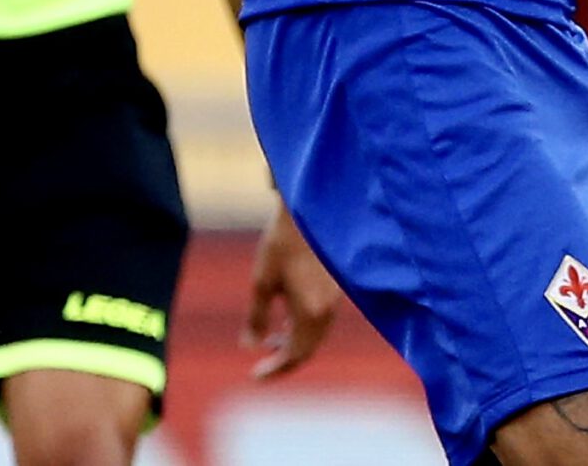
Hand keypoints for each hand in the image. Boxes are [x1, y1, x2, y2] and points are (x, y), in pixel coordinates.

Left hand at [244, 205, 340, 378]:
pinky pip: (321, 320)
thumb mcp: (262, 283)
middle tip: (262, 364)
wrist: (311, 211)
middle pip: (309, 350)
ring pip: (316, 336)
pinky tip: (287, 319)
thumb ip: (257, 319)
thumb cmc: (282, 245)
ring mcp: (335, 299)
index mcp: (310, 312)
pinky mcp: (337, 288)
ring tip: (271, 341)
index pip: (296, 355)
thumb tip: (250, 346)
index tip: (255, 375)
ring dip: (295, 344)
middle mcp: (328, 310)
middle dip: (285, 360)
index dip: (275, 369)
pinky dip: (304, 328)